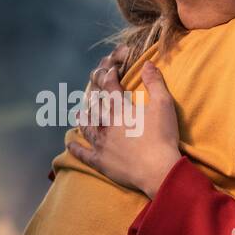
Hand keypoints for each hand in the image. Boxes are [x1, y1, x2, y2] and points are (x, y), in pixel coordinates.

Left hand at [69, 52, 181, 197]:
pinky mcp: (100, 162)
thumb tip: (148, 63)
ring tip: (78, 113)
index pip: (110, 87)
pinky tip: (70, 144)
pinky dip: (76, 148)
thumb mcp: (163, 105)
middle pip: (95, 107)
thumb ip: (155, 83)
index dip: (109, 76)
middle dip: (94, 97)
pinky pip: (83, 154)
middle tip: (93, 91)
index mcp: (120, 109)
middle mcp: (106, 124)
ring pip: (87, 128)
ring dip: (83, 119)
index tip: (110, 71)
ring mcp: (101, 144)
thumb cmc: (162, 137)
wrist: (158, 170)